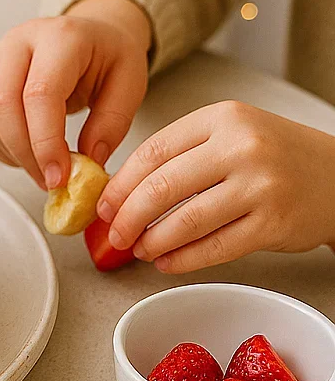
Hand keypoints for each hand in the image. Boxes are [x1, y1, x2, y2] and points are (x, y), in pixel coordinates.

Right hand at [0, 0, 151, 188]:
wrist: (90, 35)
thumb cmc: (108, 56)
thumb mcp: (130, 83)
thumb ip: (112, 122)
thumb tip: (88, 161)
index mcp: (60, 37)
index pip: (39, 93)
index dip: (45, 141)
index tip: (60, 176)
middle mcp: (19, 43)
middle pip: (2, 104)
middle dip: (25, 152)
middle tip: (51, 180)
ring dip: (14, 154)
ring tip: (45, 168)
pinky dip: (2, 149)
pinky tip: (28, 154)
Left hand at [97, 101, 334, 272]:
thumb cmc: (275, 156)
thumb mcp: (230, 133)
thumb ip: (182, 153)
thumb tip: (122, 191)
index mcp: (222, 118)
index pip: (153, 151)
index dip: (120, 184)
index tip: (105, 204)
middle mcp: (242, 147)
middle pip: (162, 187)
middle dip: (128, 216)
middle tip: (114, 233)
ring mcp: (260, 186)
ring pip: (185, 221)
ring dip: (152, 241)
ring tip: (139, 249)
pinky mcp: (273, 224)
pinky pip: (214, 248)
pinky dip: (183, 259)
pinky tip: (167, 262)